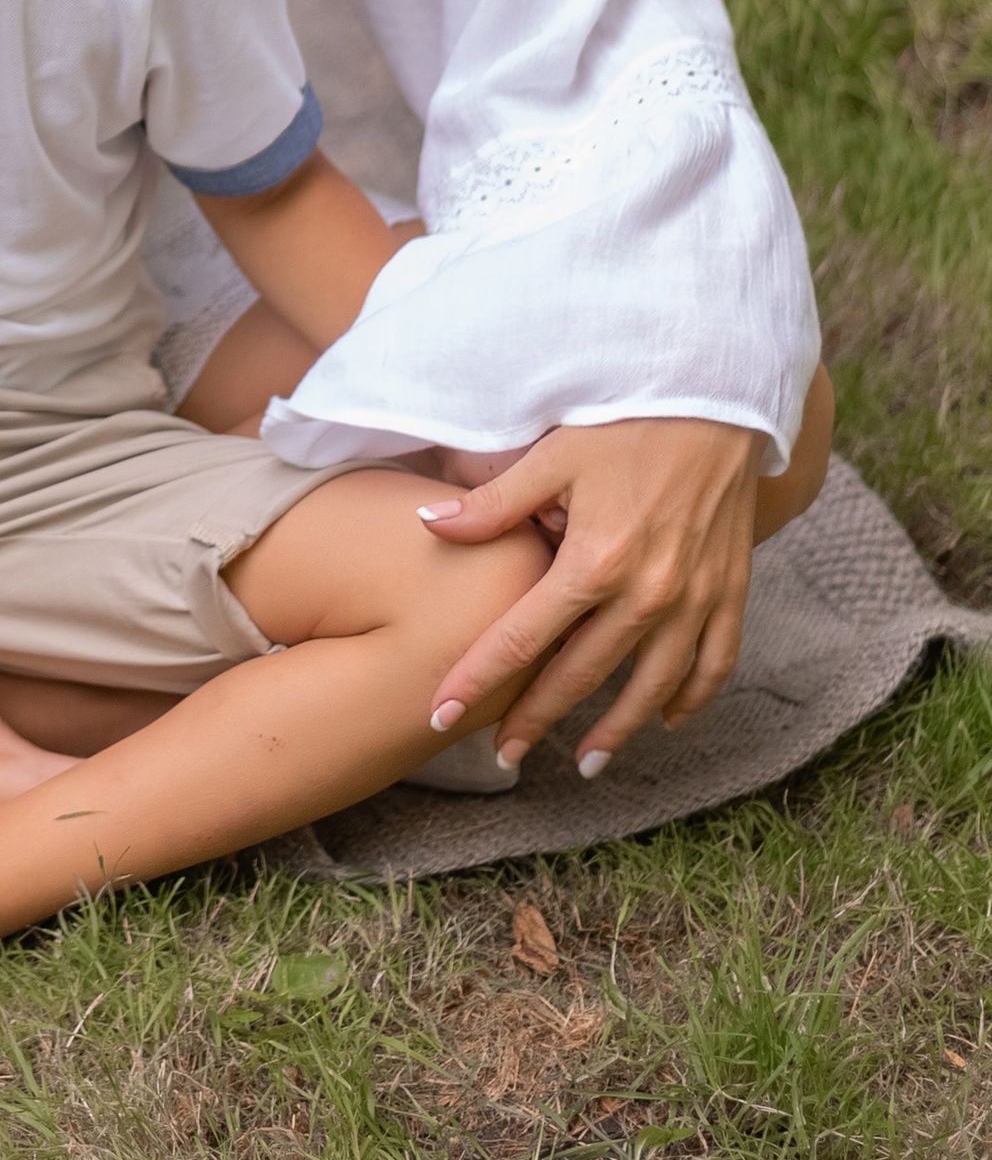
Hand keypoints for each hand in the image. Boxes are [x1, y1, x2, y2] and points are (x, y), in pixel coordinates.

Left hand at [417, 416, 760, 773]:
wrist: (719, 395)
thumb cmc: (627, 420)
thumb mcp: (553, 454)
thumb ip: (493, 502)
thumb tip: (428, 524)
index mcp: (594, 561)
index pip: (521, 640)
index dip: (476, 681)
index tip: (439, 716)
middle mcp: (648, 593)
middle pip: (580, 676)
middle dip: (535, 721)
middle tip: (501, 756)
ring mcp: (695, 598)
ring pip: (650, 687)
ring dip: (616, 732)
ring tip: (583, 763)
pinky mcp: (731, 590)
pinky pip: (714, 663)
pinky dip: (690, 698)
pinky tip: (665, 719)